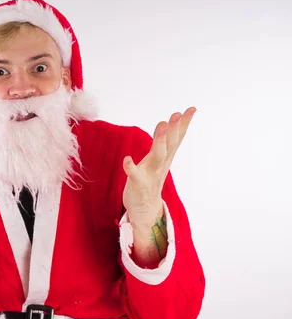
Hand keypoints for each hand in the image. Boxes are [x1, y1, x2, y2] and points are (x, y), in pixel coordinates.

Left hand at [122, 107, 195, 228]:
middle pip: (170, 145)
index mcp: (165, 157)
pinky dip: (131, 167)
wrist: (145, 209)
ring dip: (160, 142)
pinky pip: (134, 175)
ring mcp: (150, 174)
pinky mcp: (138, 184)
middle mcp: (161, 164)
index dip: (184, 124)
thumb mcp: (157, 158)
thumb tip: (166, 123)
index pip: (177, 138)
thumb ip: (160, 142)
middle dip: (174, 129)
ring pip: (158, 156)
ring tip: (162, 126)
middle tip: (177, 114)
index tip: (192, 109)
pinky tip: (127, 159)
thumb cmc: (149, 179)